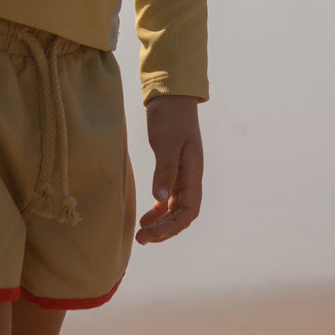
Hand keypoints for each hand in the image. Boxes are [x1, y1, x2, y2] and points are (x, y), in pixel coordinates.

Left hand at [135, 94, 203, 244]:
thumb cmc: (170, 116)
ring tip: (141, 234)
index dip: (173, 227)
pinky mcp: (171, 169)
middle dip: (164, 230)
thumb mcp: (167, 142)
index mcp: (193, 173)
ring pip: (174, 209)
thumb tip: (160, 199)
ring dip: (160, 223)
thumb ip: (165, 170)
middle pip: (182, 214)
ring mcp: (182, 175)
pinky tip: (145, 217)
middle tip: (141, 239)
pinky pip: (167, 198)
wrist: (171, 95)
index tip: (152, 233)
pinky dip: (158, 210)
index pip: (189, 211)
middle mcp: (190, 178)